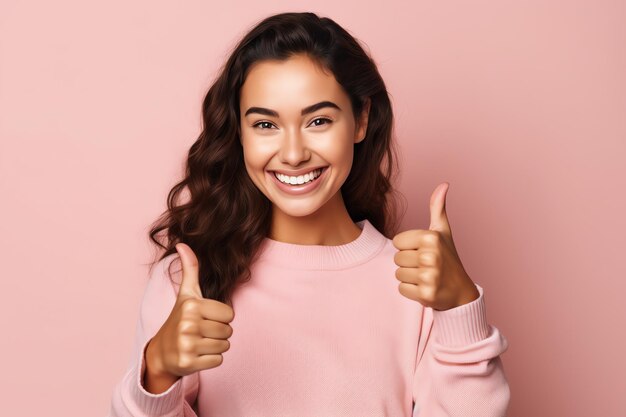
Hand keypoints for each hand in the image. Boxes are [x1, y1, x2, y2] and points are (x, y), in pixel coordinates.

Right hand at [147, 242, 234, 378]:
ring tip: (199, 342)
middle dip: (219, 332)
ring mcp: (187, 345)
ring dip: (216, 346)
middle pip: (228, 330)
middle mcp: (188, 325)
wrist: (161, 352)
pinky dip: (211, 360)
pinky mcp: (189, 363)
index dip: (220, 316)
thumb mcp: (186, 294)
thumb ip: (190, 268)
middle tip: (202, 332)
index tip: (205, 317)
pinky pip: (218, 361)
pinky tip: (197, 355)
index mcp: (191, 306)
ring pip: (225, 346)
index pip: (229, 313)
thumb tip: (182, 243)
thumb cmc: (179, 319)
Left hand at [392, 182, 479, 310]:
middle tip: (426, 266)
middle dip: (408, 263)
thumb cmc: (448, 257)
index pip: (397, 241)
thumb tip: (443, 184)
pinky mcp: (426, 294)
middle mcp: (430, 256)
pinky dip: (410, 291)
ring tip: (425, 276)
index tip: (423, 251)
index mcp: (431, 237)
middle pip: (396, 258)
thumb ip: (438, 208)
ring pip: (398, 274)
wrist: (460, 291)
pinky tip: (425, 288)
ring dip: (409, 277)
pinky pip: (401, 289)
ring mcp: (429, 276)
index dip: (407, 247)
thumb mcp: (443, 231)